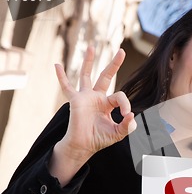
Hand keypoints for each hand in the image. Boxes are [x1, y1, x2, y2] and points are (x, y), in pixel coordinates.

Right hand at [54, 46, 136, 161]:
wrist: (83, 146)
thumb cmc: (100, 139)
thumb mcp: (118, 133)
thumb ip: (128, 126)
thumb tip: (132, 115)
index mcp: (108, 103)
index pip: (120, 96)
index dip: (126, 104)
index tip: (127, 115)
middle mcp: (97, 97)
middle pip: (106, 76)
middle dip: (114, 64)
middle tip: (122, 51)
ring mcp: (85, 97)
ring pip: (86, 75)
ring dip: (89, 61)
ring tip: (92, 47)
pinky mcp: (75, 101)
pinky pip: (67, 87)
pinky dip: (61, 76)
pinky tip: (57, 65)